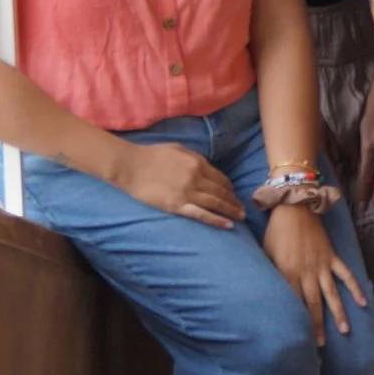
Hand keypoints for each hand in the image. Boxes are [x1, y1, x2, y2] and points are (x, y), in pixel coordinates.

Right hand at [114, 141, 245, 227]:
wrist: (130, 166)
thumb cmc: (152, 155)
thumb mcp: (179, 149)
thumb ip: (195, 158)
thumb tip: (206, 167)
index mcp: (198, 163)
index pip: (221, 179)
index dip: (229, 188)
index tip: (234, 195)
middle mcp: (197, 178)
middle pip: (221, 192)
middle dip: (234, 201)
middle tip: (243, 209)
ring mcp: (187, 192)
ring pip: (216, 203)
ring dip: (231, 210)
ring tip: (240, 217)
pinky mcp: (176, 205)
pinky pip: (201, 214)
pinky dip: (216, 220)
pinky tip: (228, 225)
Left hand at [261, 202, 366, 345]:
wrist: (294, 208)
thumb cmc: (275, 233)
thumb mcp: (266, 255)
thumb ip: (271, 276)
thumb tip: (272, 296)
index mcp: (288, 273)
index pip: (292, 303)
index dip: (295, 322)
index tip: (297, 339)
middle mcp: (307, 272)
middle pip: (313, 304)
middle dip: (316, 325)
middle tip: (319, 345)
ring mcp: (322, 265)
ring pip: (331, 294)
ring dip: (338, 313)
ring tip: (345, 331)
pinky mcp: (331, 256)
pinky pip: (345, 275)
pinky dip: (354, 288)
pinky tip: (362, 302)